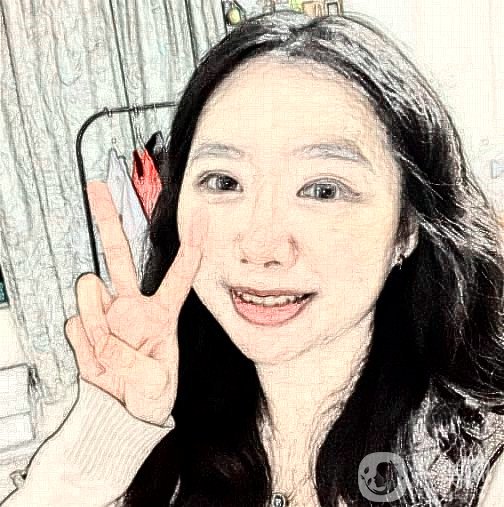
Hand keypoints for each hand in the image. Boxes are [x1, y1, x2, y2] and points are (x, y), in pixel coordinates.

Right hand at [65, 181, 204, 424]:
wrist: (122, 409)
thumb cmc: (150, 393)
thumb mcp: (156, 387)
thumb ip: (135, 366)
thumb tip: (105, 336)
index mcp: (162, 314)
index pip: (180, 275)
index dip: (191, 247)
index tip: (202, 216)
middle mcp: (131, 306)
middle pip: (119, 255)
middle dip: (109, 220)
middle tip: (97, 187)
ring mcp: (105, 314)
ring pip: (90, 298)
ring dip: (97, 331)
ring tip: (110, 358)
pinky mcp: (83, 327)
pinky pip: (76, 328)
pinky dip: (85, 349)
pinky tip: (98, 360)